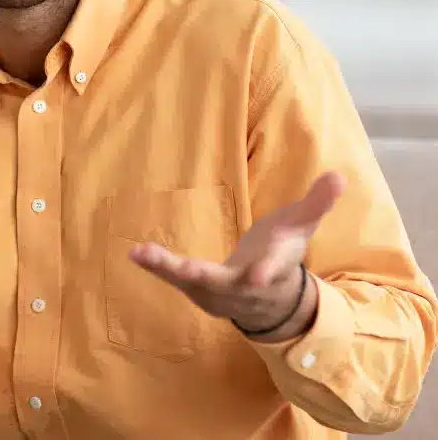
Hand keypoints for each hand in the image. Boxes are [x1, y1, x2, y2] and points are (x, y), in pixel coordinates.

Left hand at [129, 172, 345, 340]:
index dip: (266, 273)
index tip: (258, 277)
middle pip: (222, 283)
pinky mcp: (199, 292)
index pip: (272, 271)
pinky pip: (176, 280)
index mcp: (273, 268)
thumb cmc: (282, 252)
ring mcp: (219, 294)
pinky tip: (135, 253)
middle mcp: (244, 287)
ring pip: (192, 283)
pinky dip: (157, 268)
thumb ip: (316, 203)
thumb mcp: (300, 227)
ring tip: (141, 253)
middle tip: (182, 267)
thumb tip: (339, 176)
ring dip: (167, 270)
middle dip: (200, 275)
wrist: (270, 300)